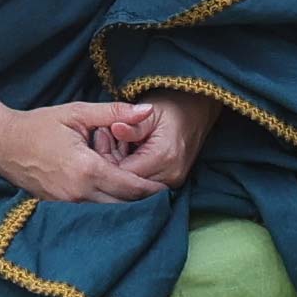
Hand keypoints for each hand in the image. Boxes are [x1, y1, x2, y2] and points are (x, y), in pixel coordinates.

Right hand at [0, 98, 161, 203]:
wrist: (2, 143)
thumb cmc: (40, 125)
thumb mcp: (77, 113)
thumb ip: (115, 113)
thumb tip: (148, 110)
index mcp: (87, 168)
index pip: (130, 187)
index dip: (152, 189)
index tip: (166, 186)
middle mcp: (78, 193)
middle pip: (123, 206)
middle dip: (143, 201)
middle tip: (161, 194)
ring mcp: (66, 205)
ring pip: (107, 213)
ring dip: (125, 206)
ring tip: (142, 197)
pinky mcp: (57, 209)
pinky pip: (89, 213)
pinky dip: (105, 207)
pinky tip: (114, 198)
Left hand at [95, 90, 219, 190]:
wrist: (196, 111)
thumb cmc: (170, 108)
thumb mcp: (149, 112)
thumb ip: (132, 124)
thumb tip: (114, 128)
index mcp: (164, 157)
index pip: (124, 174)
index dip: (106, 160)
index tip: (100, 140)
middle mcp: (171, 175)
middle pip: (129, 185)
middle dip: (112, 167)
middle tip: (105, 142)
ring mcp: (174, 182)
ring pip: (136, 188)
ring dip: (122, 172)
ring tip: (118, 147)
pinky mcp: (173, 183)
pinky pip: (145, 186)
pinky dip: (133, 174)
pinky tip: (128, 155)